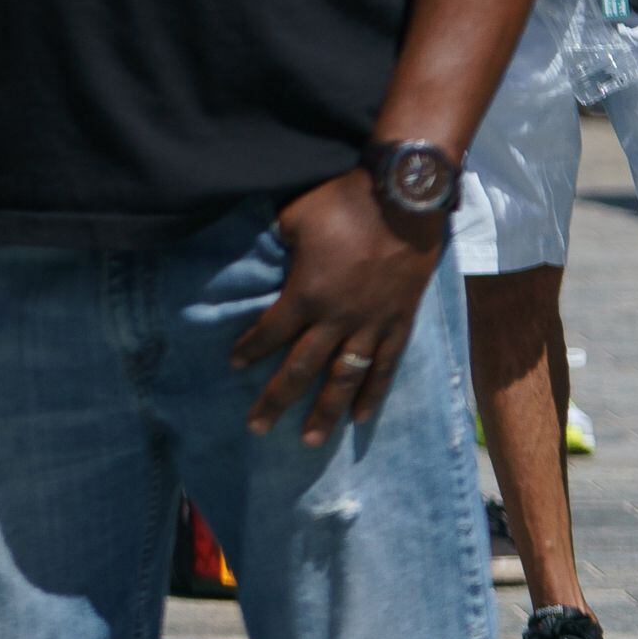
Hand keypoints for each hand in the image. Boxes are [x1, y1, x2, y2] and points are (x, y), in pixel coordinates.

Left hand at [230, 167, 441, 445]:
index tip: (233, 367)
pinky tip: (361, 417)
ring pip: (345, 377)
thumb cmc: (343, 203)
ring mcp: (372, 324)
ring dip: (326, 411)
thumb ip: (276, 247)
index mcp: (306, 294)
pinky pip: (385, 366)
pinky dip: (373, 392)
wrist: (403, 199)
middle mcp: (338, 318)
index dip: (250, 350)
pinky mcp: (400, 322)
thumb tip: (265, 259)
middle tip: (257, 428)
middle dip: (277, 399)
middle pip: (302, 368)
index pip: (271, 332)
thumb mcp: (292, 219)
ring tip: (310, 439)